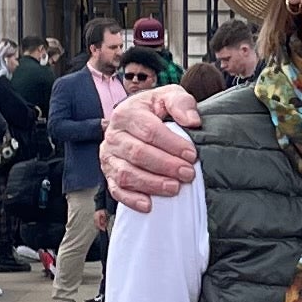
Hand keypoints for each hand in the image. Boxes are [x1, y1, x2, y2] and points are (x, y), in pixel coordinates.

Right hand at [101, 87, 203, 213]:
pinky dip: (131, 199)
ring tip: (174, 188)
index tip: (191, 155)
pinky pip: (116, 190)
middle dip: (166, 166)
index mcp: (127, 112)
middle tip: (188, 174)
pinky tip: (149, 205)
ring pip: (127, 174)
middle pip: (138, 153)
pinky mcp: (109, 174)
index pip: (149, 131)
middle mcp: (113, 135)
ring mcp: (109, 156)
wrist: (139, 119)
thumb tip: (193, 122)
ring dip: (152, 184)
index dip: (172, 145)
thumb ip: (182, 103)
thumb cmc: (157, 110)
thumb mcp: (170, 96)